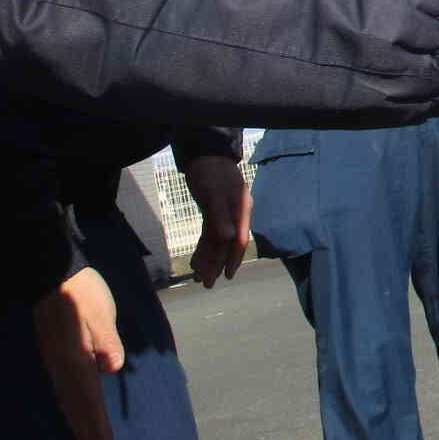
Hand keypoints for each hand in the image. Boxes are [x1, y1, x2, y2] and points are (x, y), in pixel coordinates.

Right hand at [33, 267, 122, 439]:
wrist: (51, 275)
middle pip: (76, 407)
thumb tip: (111, 366)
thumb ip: (106, 340)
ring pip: (67, 400)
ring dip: (79, 423)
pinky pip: (62, 389)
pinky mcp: (53, 354)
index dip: (97, 427)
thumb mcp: (100, 312)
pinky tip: (73, 410)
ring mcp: (55, 361)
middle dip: (88, 432)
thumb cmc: (81, 292)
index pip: (89, 400)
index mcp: (77, 359)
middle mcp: (63, 366)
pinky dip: (70, 406)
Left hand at [182, 155, 252, 286]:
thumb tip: (229, 239)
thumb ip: (222, 216)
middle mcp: (235, 215)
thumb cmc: (211, 172)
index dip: (234, 258)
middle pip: (227, 244)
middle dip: (217, 264)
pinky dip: (203, 248)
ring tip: (200, 277)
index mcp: (241, 210)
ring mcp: (224, 214)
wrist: (205, 156)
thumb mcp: (214, 193)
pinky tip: (197, 260)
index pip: (239, 239)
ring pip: (217, 242)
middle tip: (207, 283)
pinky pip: (210, 235)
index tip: (228, 275)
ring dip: (209, 259)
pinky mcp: (213, 213)